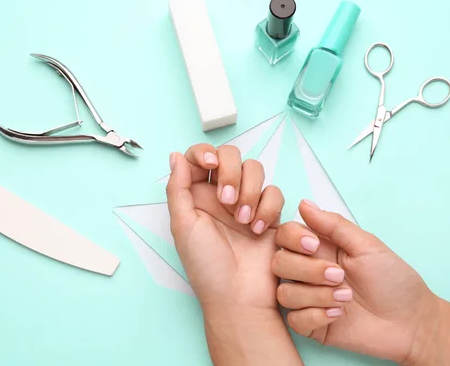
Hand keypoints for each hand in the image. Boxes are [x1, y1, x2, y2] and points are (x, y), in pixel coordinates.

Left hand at [166, 144, 283, 308]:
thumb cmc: (206, 266)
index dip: (205, 152)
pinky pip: (274, 191)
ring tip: (243, 221)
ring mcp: (246, 202)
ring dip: (250, 190)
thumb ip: (177, 188)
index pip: (200, 156)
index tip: (209, 165)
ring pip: (255, 168)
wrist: (238, 297)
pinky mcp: (270, 213)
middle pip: (230, 155)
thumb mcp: (182, 225)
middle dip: (231, 172)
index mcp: (196, 195)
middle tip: (227, 201)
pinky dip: (268, 206)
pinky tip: (258, 229)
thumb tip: (175, 156)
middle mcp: (221, 194)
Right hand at [272, 200, 440, 363]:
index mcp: (320, 248)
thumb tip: (304, 203)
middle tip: (339, 276)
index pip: (285, 235)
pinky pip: (294, 319)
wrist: (411, 322)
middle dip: (307, 270)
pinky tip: (338, 315)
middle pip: (279, 263)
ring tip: (346, 298)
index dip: (292, 238)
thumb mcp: (366, 246)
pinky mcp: (312, 324)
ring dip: (316, 295)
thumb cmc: (394, 281)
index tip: (314, 245)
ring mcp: (308, 298)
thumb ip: (334, 225)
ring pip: (284, 293)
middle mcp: (308, 271)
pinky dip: (316, 316)